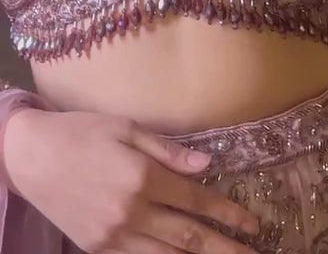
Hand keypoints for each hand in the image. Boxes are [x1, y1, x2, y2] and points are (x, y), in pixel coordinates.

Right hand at [4, 108, 259, 252]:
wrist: (31, 156)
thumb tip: (207, 164)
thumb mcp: (127, 128)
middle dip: (224, 247)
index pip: (196, 201)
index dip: (227, 214)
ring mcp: (113, 236)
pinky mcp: (97, 249)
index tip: (252, 223)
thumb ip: (169, 149)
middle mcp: (131, 211)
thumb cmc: (81, 132)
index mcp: (142, 176)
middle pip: (188, 237)